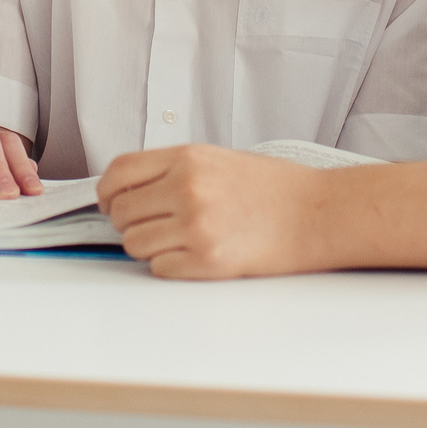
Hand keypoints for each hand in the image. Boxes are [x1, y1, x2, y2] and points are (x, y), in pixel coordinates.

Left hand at [97, 145, 333, 279]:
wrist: (319, 214)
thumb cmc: (276, 189)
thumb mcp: (218, 160)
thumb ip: (173, 170)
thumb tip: (130, 190)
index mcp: (187, 159)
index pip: (119, 173)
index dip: (107, 191)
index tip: (110, 202)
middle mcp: (187, 189)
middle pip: (121, 212)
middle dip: (128, 222)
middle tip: (150, 225)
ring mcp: (196, 226)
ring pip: (134, 244)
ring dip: (147, 246)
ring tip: (176, 241)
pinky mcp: (207, 261)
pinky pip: (159, 268)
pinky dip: (168, 265)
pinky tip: (193, 255)